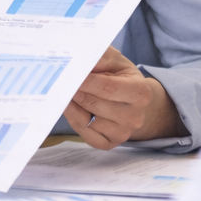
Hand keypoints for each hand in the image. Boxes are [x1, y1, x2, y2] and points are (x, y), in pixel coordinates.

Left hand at [62, 46, 186, 149]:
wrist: (133, 101)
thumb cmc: (121, 77)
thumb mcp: (115, 61)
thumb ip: (99, 56)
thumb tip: (79, 59)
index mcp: (140, 92)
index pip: (107, 87)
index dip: (85, 81)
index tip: (67, 74)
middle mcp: (135, 116)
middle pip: (94, 103)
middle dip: (74, 91)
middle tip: (59, 81)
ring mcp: (123, 133)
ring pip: (87, 120)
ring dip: (71, 105)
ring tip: (64, 92)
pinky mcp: (110, 143)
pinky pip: (84, 133)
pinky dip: (74, 119)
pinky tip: (71, 107)